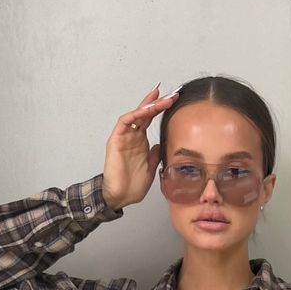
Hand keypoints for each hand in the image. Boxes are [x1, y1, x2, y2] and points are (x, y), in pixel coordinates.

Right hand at [102, 84, 179, 209]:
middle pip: (145, 113)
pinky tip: (146, 110)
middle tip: (172, 93)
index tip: (174, 100)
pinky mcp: (116, 139)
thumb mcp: (151, 168)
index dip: (161, 109)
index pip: (150, 120)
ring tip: (163, 98)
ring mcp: (124, 136)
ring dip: (149, 105)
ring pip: (136, 114)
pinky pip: (125, 122)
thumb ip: (156, 154)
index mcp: (141, 142)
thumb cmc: (132, 185)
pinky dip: (135, 114)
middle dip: (158, 102)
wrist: (120, 197)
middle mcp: (132, 136)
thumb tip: (162, 144)